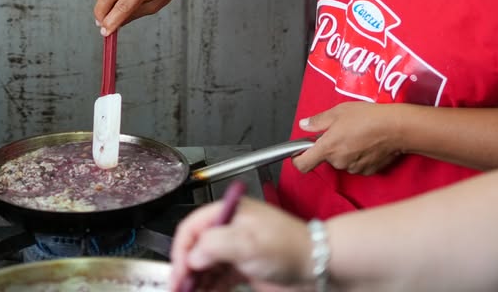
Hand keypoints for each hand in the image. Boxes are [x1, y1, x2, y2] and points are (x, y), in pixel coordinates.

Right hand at [169, 198, 312, 290]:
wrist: (319, 266)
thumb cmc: (291, 246)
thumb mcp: (249, 242)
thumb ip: (215, 245)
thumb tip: (193, 255)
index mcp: (229, 213)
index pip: (192, 227)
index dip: (181, 249)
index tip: (179, 270)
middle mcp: (230, 229)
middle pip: (196, 247)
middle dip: (185, 268)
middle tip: (178, 287)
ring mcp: (236, 250)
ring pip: (205, 265)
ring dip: (194, 280)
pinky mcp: (243, 268)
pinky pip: (217, 277)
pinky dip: (207, 286)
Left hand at [292, 102, 403, 174]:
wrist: (396, 128)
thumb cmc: (368, 117)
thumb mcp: (338, 111)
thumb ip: (318, 121)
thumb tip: (304, 125)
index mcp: (328, 147)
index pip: (303, 164)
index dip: (298, 159)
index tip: (299, 152)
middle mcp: (339, 161)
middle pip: (326, 158)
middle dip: (330, 147)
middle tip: (340, 131)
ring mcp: (354, 168)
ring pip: (342, 161)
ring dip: (345, 151)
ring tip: (357, 135)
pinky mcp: (368, 171)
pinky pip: (356, 164)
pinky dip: (358, 156)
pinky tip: (367, 143)